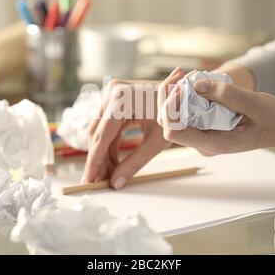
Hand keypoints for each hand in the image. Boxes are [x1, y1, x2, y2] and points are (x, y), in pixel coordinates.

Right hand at [82, 67, 185, 188]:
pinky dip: (110, 145)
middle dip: (98, 159)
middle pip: (97, 133)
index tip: (89, 180)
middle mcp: (112, 91)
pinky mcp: (114, 100)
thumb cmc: (175, 115)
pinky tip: (114, 163)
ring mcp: (112, 94)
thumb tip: (116, 183)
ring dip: (103, 154)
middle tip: (99, 182)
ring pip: (99, 132)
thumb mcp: (156, 141)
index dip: (95, 161)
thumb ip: (135, 163)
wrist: (185, 96)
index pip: (102, 135)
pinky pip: (106, 127)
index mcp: (121, 98)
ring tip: (108, 176)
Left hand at [160, 78, 274, 155]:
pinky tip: (193, 78)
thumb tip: (196, 84)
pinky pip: (185, 111)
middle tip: (182, 72)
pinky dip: (184, 94)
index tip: (183, 87)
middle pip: (168, 122)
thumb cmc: (273, 118)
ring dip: (175, 93)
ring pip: (174, 116)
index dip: (171, 108)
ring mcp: (202, 136)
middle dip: (168, 96)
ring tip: (187, 73)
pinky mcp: (204, 127)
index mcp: (212, 144)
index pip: (173, 132)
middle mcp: (202, 143)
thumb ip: (226, 95)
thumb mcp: (254, 103)